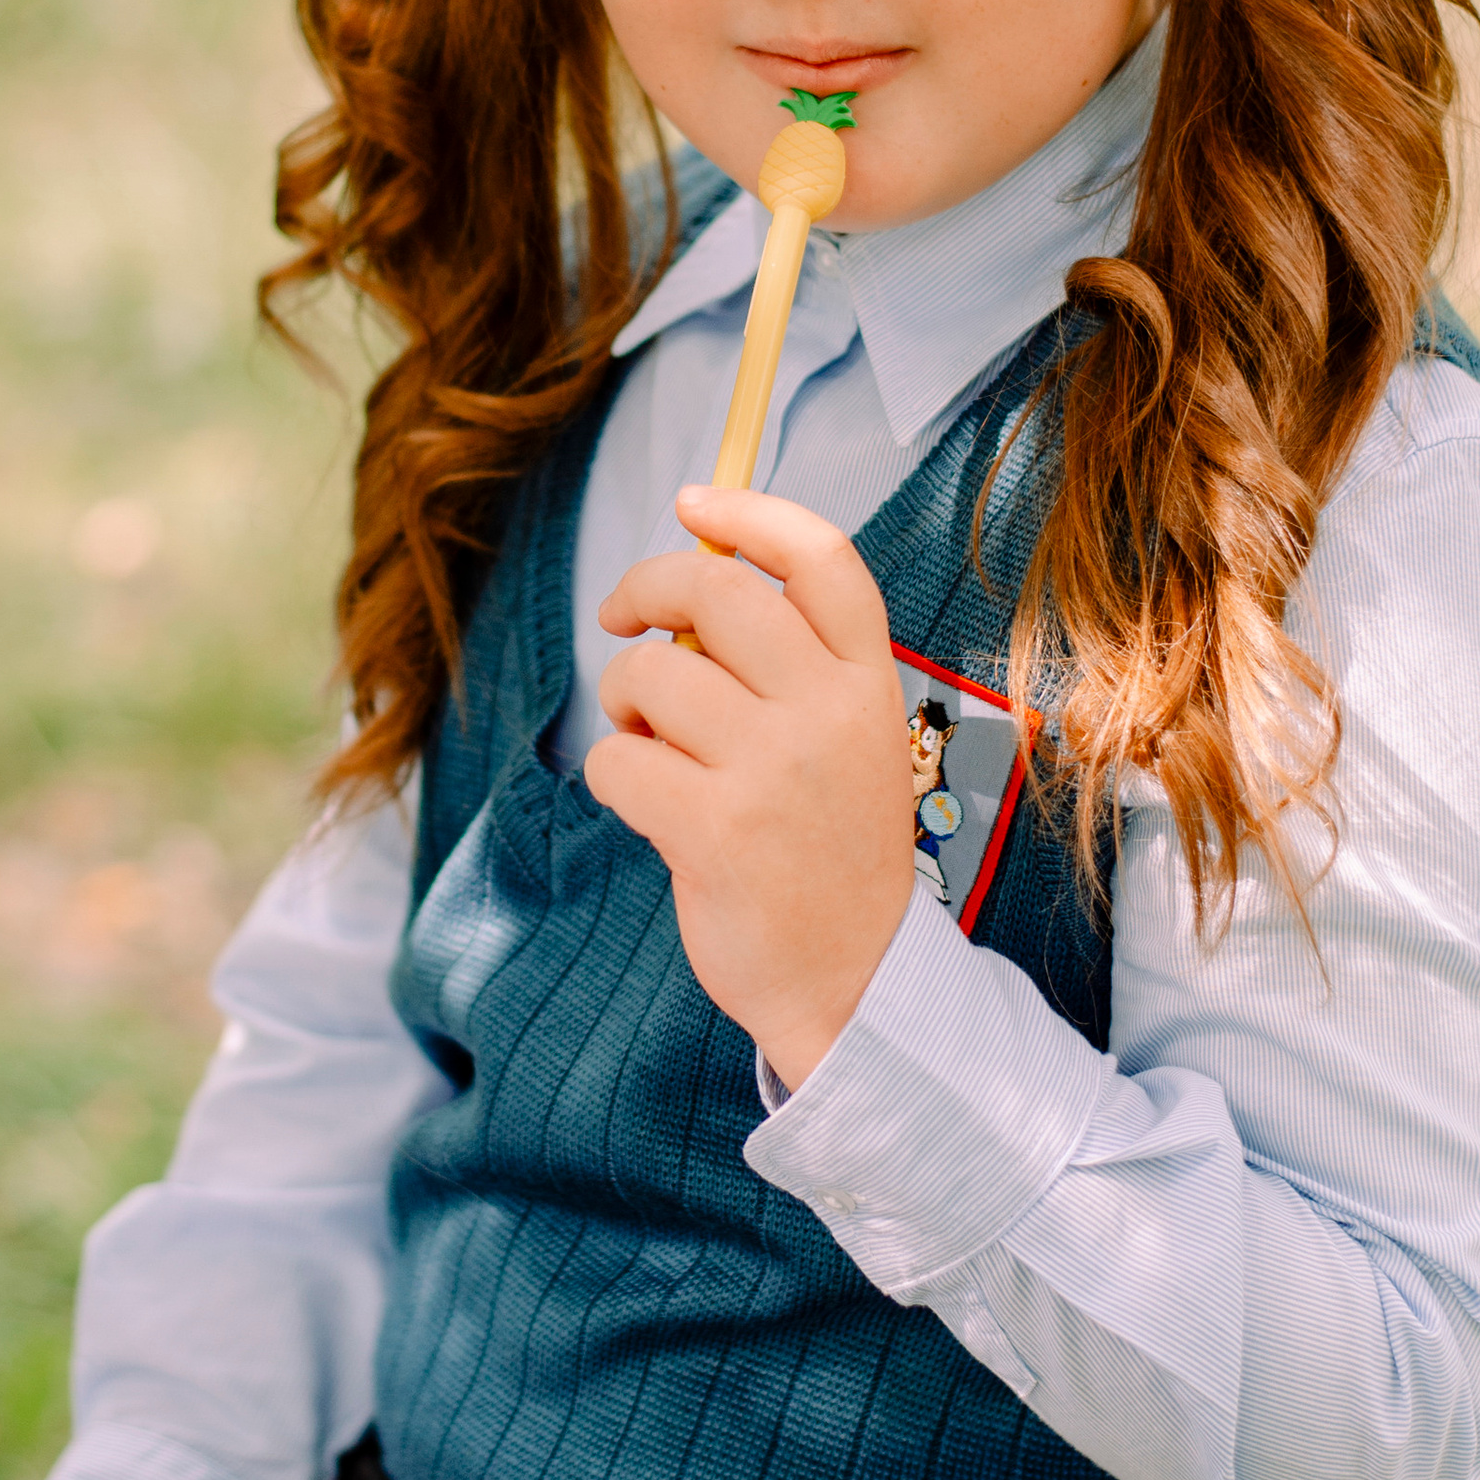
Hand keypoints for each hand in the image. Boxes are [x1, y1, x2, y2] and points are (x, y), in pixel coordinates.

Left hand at [587, 486, 915, 1085]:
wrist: (851, 978)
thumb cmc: (827, 848)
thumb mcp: (846, 739)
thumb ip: (789, 664)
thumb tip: (680, 585)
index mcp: (868, 681)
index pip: (820, 559)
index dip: (750, 511)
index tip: (694, 501)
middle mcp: (828, 713)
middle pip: (714, 589)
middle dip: (644, 585)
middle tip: (623, 616)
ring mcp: (773, 771)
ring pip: (650, 671)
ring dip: (623, 696)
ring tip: (647, 738)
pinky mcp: (715, 831)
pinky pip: (617, 759)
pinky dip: (611, 771)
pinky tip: (644, 800)